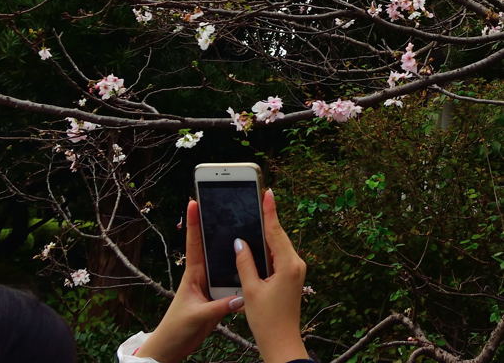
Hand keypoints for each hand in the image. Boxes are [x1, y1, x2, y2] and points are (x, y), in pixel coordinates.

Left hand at [136, 200, 240, 362]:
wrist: (173, 346)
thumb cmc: (177, 328)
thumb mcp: (197, 316)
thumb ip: (219, 307)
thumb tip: (241, 297)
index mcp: (193, 273)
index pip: (193, 242)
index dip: (193, 221)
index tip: (194, 200)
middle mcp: (201, 275)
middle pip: (211, 245)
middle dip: (217, 225)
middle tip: (226, 204)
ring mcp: (209, 285)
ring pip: (223, 262)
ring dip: (231, 248)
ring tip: (245, 227)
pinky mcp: (216, 297)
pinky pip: (230, 282)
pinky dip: (239, 274)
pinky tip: (252, 266)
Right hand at [234, 189, 307, 362]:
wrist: (282, 344)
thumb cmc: (267, 321)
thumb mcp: (250, 290)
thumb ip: (245, 262)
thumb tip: (240, 242)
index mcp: (288, 265)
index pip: (276, 231)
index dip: (270, 211)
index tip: (268, 192)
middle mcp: (296, 265)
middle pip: (278, 235)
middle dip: (266, 218)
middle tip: (255, 198)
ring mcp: (295, 271)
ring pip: (278, 245)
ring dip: (266, 233)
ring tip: (254, 214)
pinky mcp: (291, 277)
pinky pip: (279, 255)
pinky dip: (268, 247)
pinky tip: (257, 242)